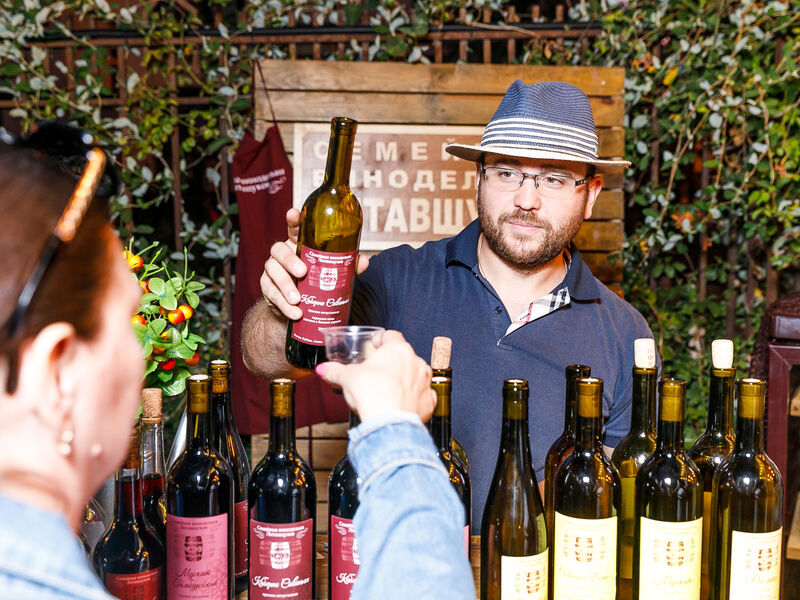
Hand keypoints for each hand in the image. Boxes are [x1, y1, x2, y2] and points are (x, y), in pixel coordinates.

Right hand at [260, 208, 369, 319]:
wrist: (297, 308)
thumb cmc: (315, 283)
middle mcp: (282, 255)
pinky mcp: (267, 289)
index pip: (294, 229)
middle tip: (302, 272)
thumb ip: (347, 266)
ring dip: (285, 286)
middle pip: (278, 250)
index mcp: (298, 246)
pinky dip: (283, 305)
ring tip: (298, 299)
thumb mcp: (332, 274)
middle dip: (289, 260)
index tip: (293, 213)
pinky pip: (271, 294)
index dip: (293, 220)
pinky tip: (295, 312)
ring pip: (272, 272)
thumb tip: (364, 261)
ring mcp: (272, 271)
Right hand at [315, 330, 435, 422]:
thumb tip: (325, 369)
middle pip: (403, 356)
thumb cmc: (372, 395)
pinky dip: (412, 398)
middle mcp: (416, 362)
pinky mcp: (429, 401)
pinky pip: (422, 396)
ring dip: (403, 379)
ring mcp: (424, 381)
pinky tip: (400, 404)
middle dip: (391, 363)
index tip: (374, 345)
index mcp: (397, 350)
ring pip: (415, 375)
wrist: (389, 424)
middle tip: (376, 372)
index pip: (391, 336)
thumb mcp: (347, 378)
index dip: (381, 339)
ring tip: (387, 390)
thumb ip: (335, 370)